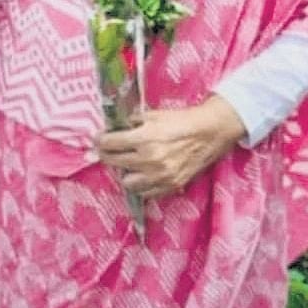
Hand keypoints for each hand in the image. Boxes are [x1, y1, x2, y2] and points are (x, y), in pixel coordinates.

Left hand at [94, 95, 245, 198]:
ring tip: (128, 164)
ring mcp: (160, 176)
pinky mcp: (170, 186)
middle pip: (113, 162)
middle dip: (107, 154)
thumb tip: (115, 128)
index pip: (109, 143)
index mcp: (144, 138)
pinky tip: (142, 174)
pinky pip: (146, 193)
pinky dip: (141, 184)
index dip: (100, 140)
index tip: (99, 139)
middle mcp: (150, 159)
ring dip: (124, 172)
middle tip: (108, 150)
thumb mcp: (153, 115)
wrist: (208, 133)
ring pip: (127, 182)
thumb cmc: (181, 121)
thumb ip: (132, 122)